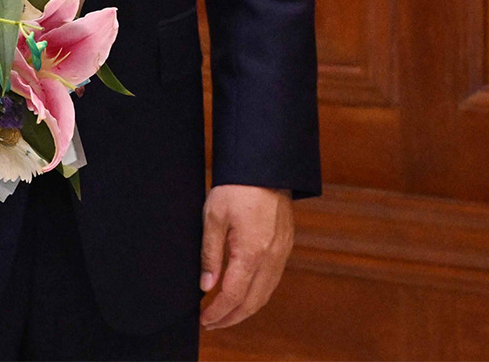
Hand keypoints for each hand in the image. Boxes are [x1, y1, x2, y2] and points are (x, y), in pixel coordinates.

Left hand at [199, 185, 293, 329]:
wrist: (265, 167)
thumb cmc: (236, 188)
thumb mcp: (213, 217)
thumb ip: (210, 254)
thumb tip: (206, 286)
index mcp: (251, 251)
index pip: (233, 295)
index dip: (217, 312)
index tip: (203, 319)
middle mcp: (271, 257)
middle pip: (252, 302)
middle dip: (231, 318)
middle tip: (210, 323)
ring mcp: (282, 253)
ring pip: (265, 294)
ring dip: (245, 309)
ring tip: (224, 313)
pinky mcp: (285, 246)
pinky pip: (272, 280)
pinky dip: (257, 294)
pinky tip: (243, 293)